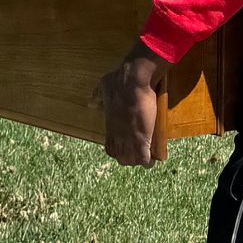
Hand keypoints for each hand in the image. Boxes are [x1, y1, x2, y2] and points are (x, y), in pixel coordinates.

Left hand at [96, 43, 165, 164]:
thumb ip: (97, 96)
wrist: (131, 81)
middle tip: (137, 154)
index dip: (118, 150)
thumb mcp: (102, 88)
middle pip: (121, 157)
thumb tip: (91, 102)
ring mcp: (129, 139)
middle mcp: (117, 135)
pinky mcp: (142, 139)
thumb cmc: (117, 82)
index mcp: (110, 126)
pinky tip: (151, 161)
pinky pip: (144, 158)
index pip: (110, 147)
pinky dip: (148, 162)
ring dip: (138, 160)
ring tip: (145, 158)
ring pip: (132, 160)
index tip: (124, 147)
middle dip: (129, 158)